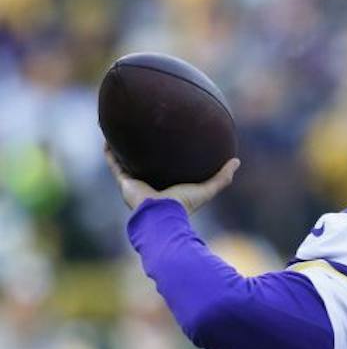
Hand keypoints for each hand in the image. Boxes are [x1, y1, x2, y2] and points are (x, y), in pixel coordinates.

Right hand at [105, 147, 239, 213]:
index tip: (170, 145)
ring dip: (123, 150)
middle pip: (146, 166)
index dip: (167, 160)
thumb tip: (237, 161)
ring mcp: (136, 185)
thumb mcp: (207, 189)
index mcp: (167, 189)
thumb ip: (222, 177)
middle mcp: (150, 186)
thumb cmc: (185, 205)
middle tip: (144, 134)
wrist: (162, 216)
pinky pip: (114, 164)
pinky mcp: (124, 183)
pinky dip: (110, 153)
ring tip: (122, 132)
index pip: (167, 172)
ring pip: (127, 163)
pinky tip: (108, 139)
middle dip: (143, 153)